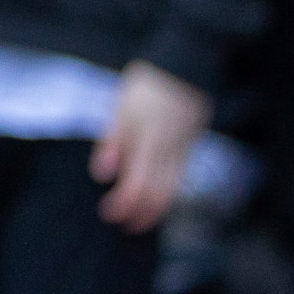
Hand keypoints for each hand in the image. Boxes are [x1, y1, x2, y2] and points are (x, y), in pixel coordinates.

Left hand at [91, 62, 209, 232]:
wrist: (185, 66)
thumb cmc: (146, 85)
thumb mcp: (121, 108)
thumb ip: (112, 142)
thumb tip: (102, 175)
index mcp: (149, 140)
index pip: (137, 184)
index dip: (124, 204)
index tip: (109, 214)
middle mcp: (169, 149)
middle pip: (159, 194)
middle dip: (142, 215)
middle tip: (125, 227)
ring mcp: (184, 148)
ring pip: (174, 188)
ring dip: (157, 208)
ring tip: (142, 221)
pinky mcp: (192, 145)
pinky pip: (181, 176)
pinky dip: (169, 192)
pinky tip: (159, 197)